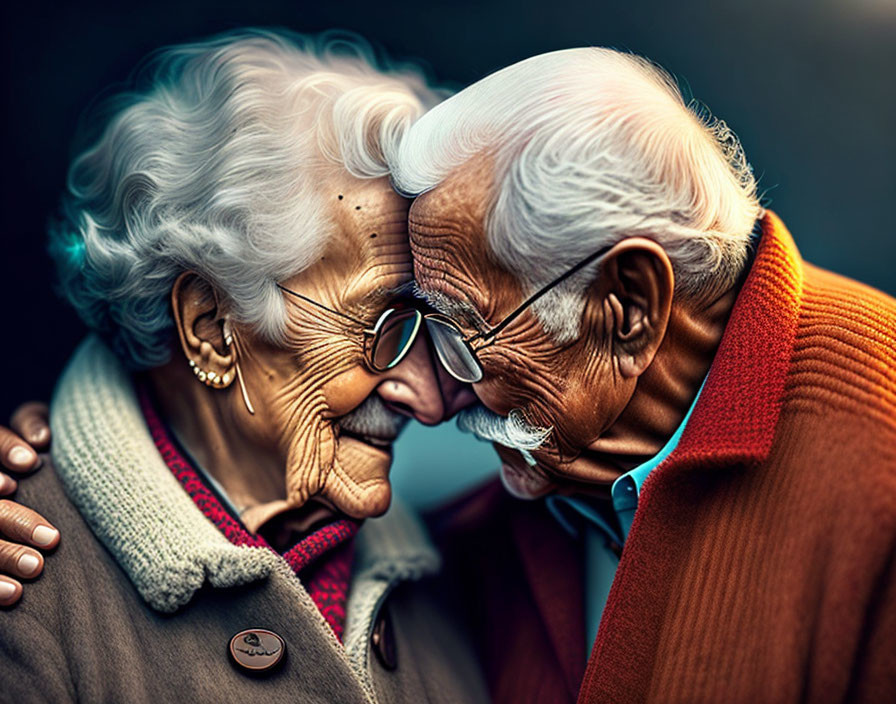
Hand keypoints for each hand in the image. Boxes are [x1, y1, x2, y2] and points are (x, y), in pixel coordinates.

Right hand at [0, 402, 58, 606]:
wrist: (20, 507)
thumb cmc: (38, 465)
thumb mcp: (35, 439)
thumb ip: (34, 430)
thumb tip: (42, 439)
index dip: (4, 449)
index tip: (30, 463)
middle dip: (16, 521)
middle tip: (52, 539)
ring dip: (5, 555)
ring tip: (36, 567)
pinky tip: (13, 594)